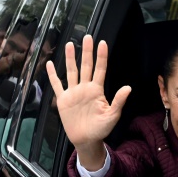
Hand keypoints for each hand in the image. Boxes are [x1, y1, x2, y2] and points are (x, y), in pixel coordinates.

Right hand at [47, 35, 130, 169]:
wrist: (86, 140)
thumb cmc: (101, 129)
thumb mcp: (112, 116)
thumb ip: (119, 101)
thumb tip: (128, 88)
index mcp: (97, 90)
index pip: (100, 69)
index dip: (101, 56)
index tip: (102, 43)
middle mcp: (85, 88)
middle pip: (85, 66)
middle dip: (86, 52)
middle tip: (87, 37)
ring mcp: (74, 92)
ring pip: (71, 71)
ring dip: (70, 58)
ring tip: (70, 44)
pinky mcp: (64, 99)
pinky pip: (57, 85)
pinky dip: (53, 75)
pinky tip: (50, 64)